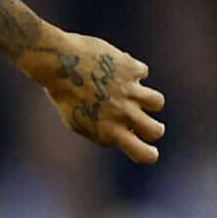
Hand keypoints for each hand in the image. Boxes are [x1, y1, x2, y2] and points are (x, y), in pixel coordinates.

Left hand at [16, 28, 166, 164]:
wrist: (58, 62)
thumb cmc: (65, 94)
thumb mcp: (77, 122)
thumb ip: (102, 133)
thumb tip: (126, 134)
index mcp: (109, 132)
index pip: (143, 154)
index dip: (150, 154)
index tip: (149, 149)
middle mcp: (123, 114)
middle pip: (156, 131)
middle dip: (154, 130)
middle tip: (146, 124)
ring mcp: (130, 92)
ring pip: (158, 102)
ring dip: (147, 99)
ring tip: (132, 94)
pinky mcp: (132, 70)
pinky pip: (142, 73)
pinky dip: (131, 71)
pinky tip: (114, 67)